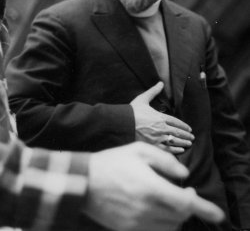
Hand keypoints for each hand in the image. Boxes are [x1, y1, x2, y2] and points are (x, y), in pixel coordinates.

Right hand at [84, 142, 224, 230]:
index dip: (204, 208)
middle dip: (189, 206)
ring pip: (169, 226)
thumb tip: (184, 175)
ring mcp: (136, 223)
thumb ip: (165, 161)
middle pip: (180, 216)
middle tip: (188, 193)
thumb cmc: (113, 162)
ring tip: (171, 200)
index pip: (186, 204)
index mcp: (151, 188)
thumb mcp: (139, 151)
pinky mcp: (128, 230)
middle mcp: (146, 210)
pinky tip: (157, 209)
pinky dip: (163, 223)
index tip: (218, 213)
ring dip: (177, 215)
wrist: (85, 181)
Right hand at [130, 82, 193, 153]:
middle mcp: (161, 128)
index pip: (176, 122)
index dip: (184, 125)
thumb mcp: (143, 99)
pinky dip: (175, 150)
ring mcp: (157, 138)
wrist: (122, 123)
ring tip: (189, 143)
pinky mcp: (152, 146)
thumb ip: (153, 91)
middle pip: (177, 132)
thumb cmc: (132, 111)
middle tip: (192, 137)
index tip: (189, 128)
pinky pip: (167, 149)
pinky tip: (181, 150)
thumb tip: (160, 83)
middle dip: (186, 135)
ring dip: (183, 142)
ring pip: (174, 141)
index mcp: (160, 117)